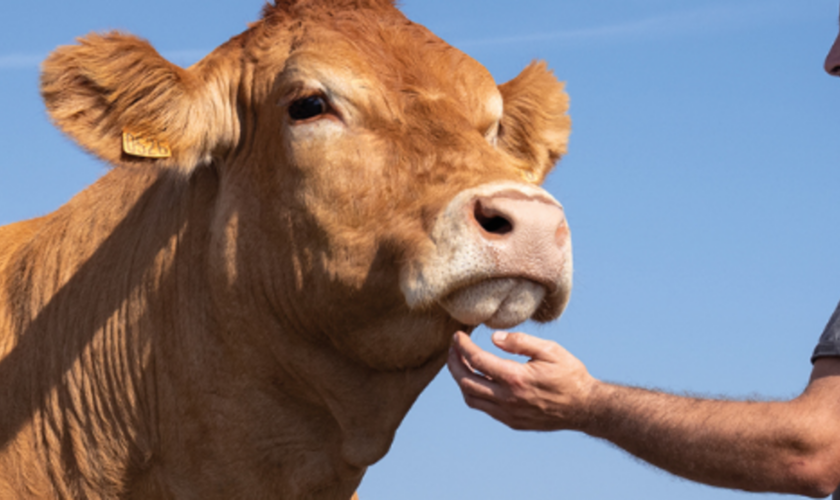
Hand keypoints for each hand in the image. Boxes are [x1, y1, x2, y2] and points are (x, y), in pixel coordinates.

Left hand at [447, 331, 596, 430]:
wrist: (585, 407)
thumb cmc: (570, 374)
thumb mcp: (550, 350)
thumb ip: (520, 341)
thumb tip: (494, 337)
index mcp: (515, 378)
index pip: (476, 360)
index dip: (462, 346)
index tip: (457, 336)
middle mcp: (507, 399)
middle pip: (465, 380)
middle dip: (454, 362)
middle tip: (453, 348)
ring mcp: (508, 414)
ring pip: (471, 398)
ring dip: (460, 379)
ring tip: (461, 363)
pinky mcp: (512, 422)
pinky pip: (483, 408)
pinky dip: (474, 392)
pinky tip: (478, 379)